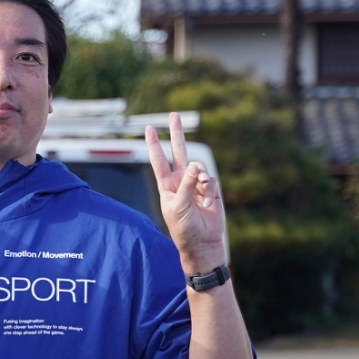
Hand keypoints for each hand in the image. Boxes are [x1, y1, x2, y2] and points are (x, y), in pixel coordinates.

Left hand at [145, 112, 226, 273]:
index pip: (158, 161)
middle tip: (174, 115)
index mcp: (167, 185)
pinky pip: (210, 180)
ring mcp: (196, 184)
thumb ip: (186, 185)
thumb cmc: (184, 228)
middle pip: (178, 152)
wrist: (202, 243)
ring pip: (198, 166)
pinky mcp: (211, 190)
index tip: (148, 128)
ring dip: (199, 175)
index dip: (153, 145)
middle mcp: (180, 181)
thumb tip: (195, 166)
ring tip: (200, 185)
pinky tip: (208, 202)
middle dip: (176, 134)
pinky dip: (209, 189)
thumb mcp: (179, 206)